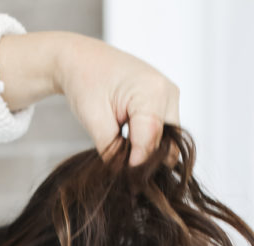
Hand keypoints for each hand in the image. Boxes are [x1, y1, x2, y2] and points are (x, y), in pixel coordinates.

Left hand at [0, 31, 179, 166]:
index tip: (123, 179)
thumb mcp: (93, 120)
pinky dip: (148, 143)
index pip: (151, 141)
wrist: (83, 59)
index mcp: (151, 91)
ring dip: (147, 152)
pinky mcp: (166, 103)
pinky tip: (129, 146)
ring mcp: (170, 97)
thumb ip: (112, 150)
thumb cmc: (85, 82)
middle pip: (164, 143)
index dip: (136, 164)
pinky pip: (164, 133)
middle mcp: (168, 92)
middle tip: (121, 172)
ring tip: (123, 155)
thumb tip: (125, 176)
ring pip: (167, 141)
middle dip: (144, 160)